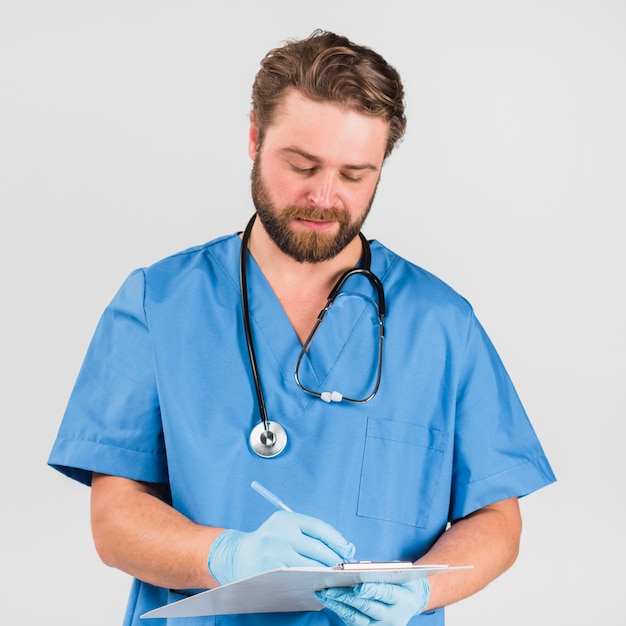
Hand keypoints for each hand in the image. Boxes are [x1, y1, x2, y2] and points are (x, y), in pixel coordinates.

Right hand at [208, 511, 354, 584]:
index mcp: (287, 519)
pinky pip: (299, 578)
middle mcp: (280, 533)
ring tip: (333, 574)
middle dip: (335, 559)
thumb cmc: (270, 540)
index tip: (348, 549)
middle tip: (343, 566)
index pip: (320, 528)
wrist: (239, 555)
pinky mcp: (271, 572)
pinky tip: (317, 582)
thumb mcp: (285, 526)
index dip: (337, 540)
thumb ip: (310, 532)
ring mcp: (274, 554)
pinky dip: (311, 581)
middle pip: (318, 548)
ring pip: (310, 566)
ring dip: (326, 572)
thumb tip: (342, 545)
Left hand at [315, 578, 429, 625]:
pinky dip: (340, 611)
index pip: (386, 594)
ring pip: (357, 618)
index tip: (357, 587)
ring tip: (323, 594)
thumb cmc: (399, 581)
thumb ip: (377, 569)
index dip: (371, 591)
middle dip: (346, 598)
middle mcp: (392, 617)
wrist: (411, 601)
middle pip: (367, 607)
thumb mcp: (396, 572)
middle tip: (329, 589)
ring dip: (338, 606)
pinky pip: (353, 622)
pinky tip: (330, 601)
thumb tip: (350, 564)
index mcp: (402, 599)